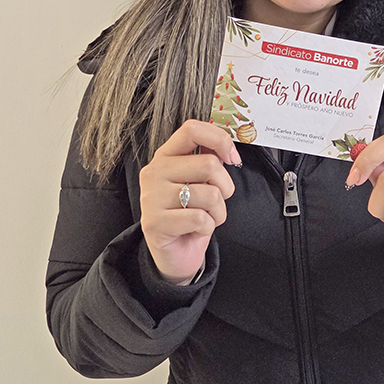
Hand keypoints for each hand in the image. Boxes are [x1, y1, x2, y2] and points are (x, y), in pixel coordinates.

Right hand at [139, 120, 240, 285]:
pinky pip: (201, 219)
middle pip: (209, 165)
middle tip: (216, 201)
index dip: (219, 139)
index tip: (232, 157)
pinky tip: (195, 230)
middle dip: (225, 187)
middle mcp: (154, 172)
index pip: (191, 129)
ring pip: (209, 194)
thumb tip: (227, 147)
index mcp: (165, 156)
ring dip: (218, 212)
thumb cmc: (190, 214)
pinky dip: (208, 227)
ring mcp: (151, 198)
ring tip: (205, 218)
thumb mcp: (200, 181)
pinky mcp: (154, 223)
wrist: (175, 253)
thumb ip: (208, 159)